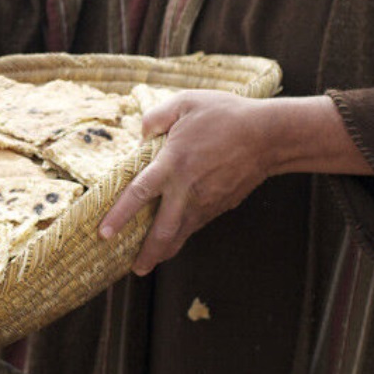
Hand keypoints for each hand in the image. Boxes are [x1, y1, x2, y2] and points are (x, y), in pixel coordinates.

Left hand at [98, 92, 371, 275]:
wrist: (269, 135)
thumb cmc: (226, 115)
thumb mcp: (185, 103)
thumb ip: (156, 117)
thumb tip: (141, 134)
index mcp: (172, 164)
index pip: (138, 195)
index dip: (119, 216)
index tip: (104, 234)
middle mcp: (187, 190)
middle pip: (162, 231)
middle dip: (147, 253)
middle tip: (134, 270)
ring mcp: (206, 201)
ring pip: (182, 234)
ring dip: (165, 251)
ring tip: (150, 262)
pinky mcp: (221, 205)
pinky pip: (196, 225)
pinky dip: (183, 235)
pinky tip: (175, 238)